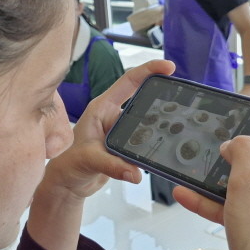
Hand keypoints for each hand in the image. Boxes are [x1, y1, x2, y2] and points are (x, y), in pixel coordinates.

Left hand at [43, 59, 174, 198]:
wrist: (68, 183)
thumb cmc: (69, 164)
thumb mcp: (89, 160)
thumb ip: (112, 165)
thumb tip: (134, 172)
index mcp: (102, 108)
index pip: (129, 81)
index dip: (148, 70)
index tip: (168, 67)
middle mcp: (113, 115)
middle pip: (143, 98)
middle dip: (161, 97)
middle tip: (181, 98)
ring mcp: (120, 129)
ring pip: (146, 121)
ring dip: (158, 125)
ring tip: (174, 128)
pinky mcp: (126, 144)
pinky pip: (145, 139)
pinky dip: (154, 143)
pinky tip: (162, 148)